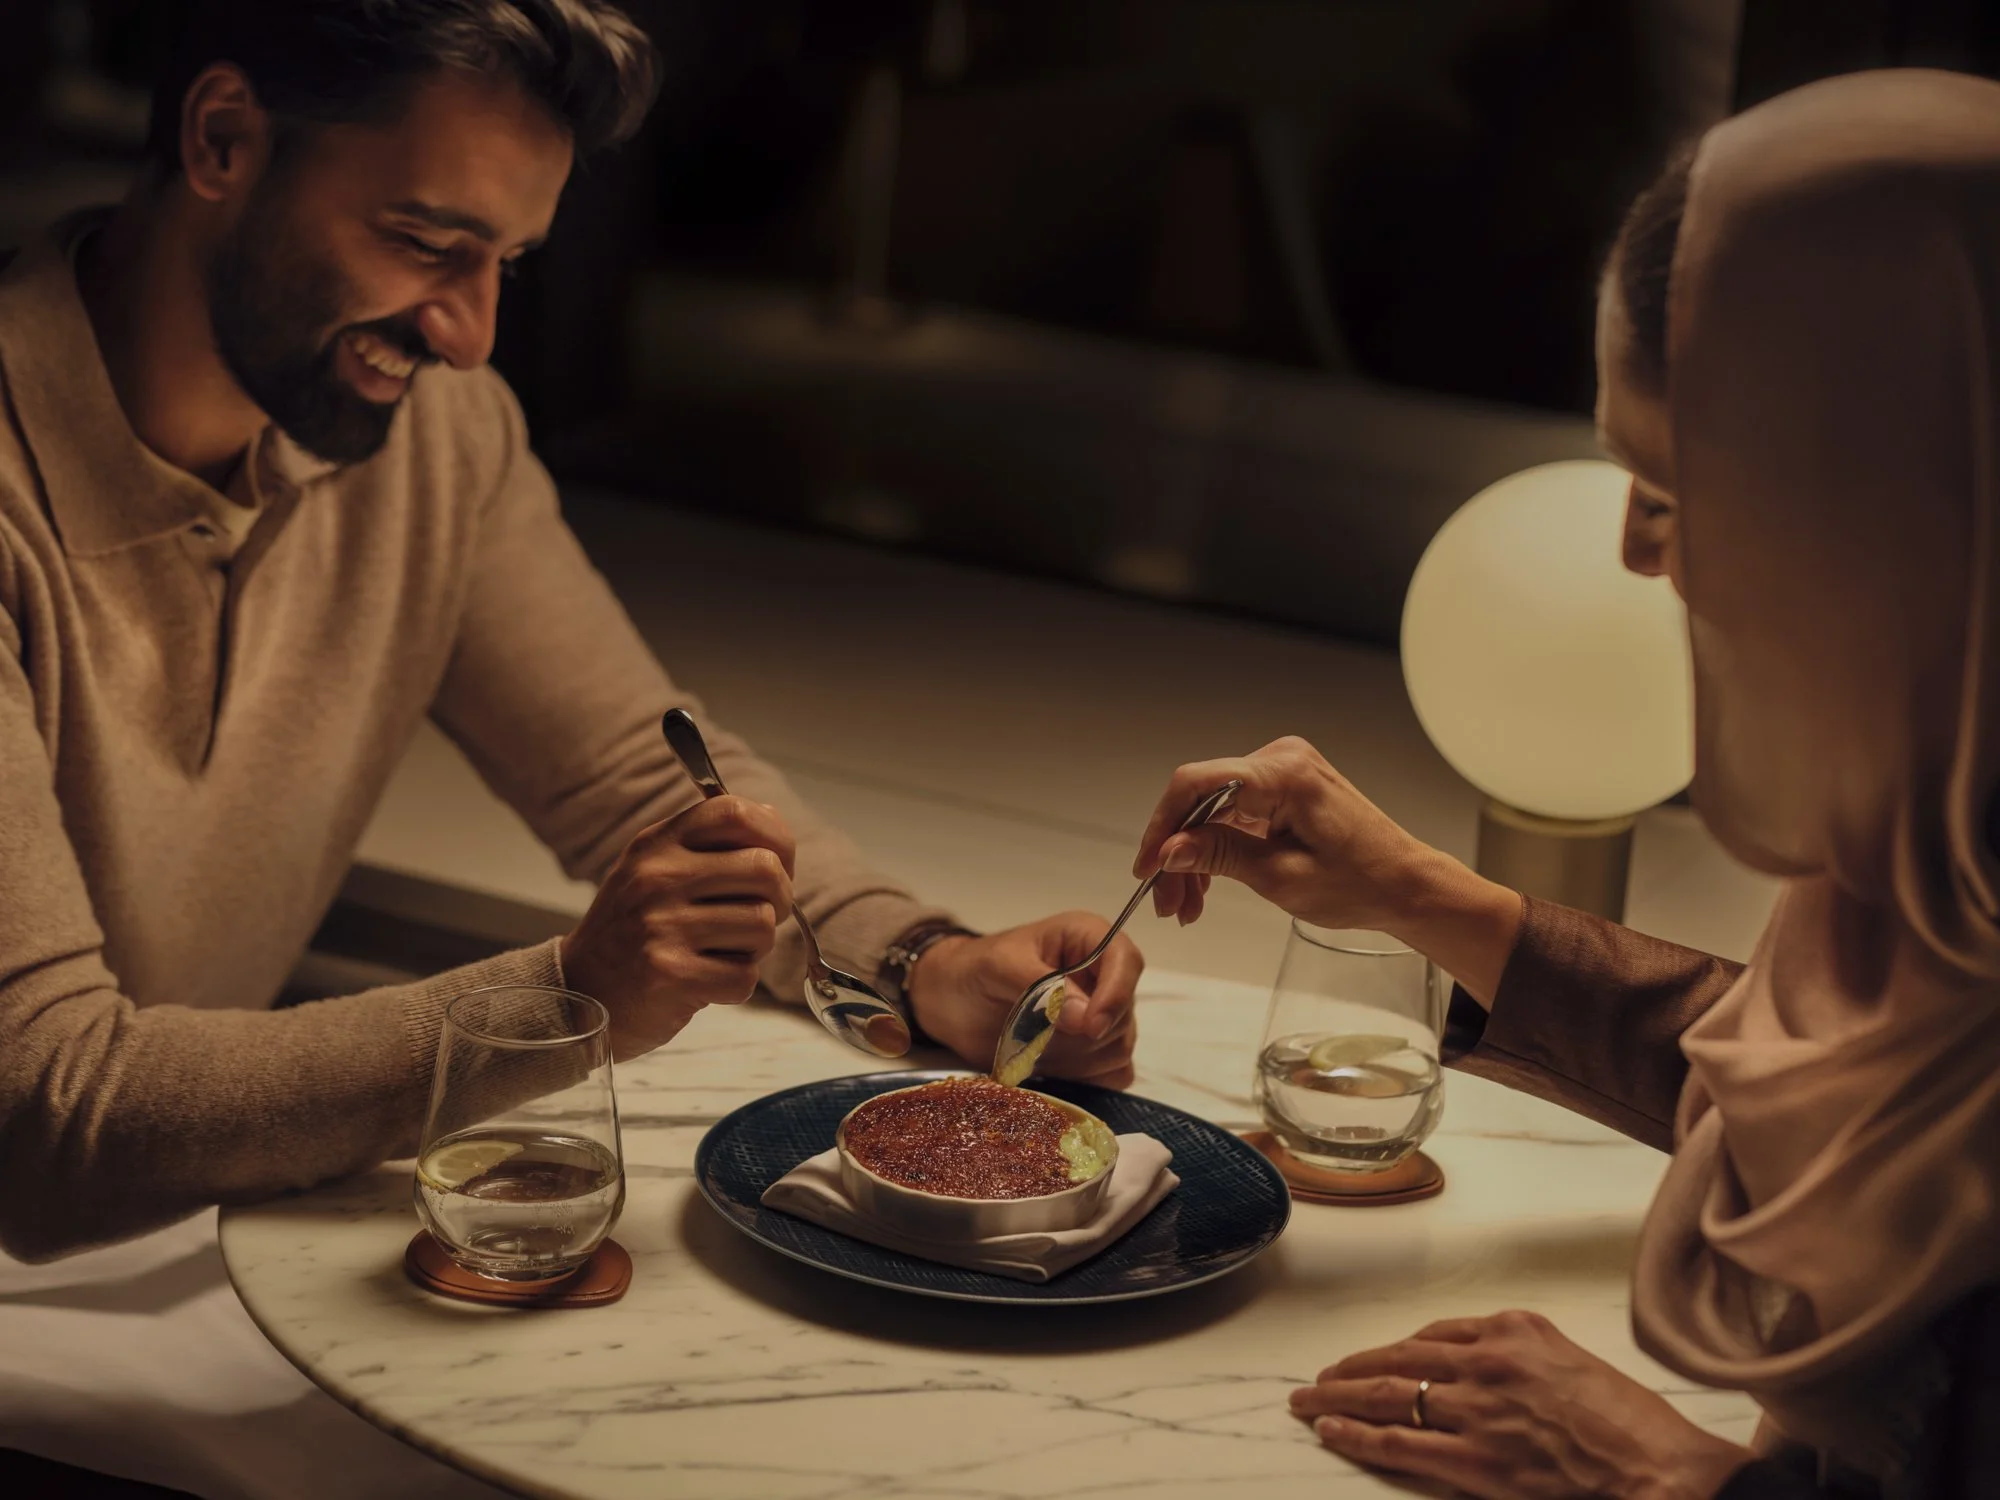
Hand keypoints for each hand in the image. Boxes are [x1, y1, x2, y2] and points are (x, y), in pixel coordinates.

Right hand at [560, 796, 795, 1060]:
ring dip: (755, 947)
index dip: (776, 837)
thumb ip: (707, 845)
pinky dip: (737, 985)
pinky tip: (707, 982)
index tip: (778, 863)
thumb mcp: (654, 870)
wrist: (580, 992)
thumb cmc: (632, 931)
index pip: (734, 812)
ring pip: (763, 925)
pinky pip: (745, 976)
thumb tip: (771, 821)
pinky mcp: (671, 975)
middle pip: (765, 869)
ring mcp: (662, 925)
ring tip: (721, 952)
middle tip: (756, 916)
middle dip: (779, 899)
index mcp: (657, 845)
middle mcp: (657, 878)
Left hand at [905, 912, 1142, 1086]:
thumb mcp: (998, 966)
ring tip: (1032, 1049)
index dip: (1116, 994)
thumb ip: (1042, 987)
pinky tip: (1050, 1071)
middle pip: (1123, 1013)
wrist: (952, 1002)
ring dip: (1077, 1060)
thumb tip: (1086, 1018)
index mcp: (1087, 939)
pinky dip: (1086, 1080)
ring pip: (1119, 1047)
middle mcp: (1101, 976)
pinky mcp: (1093, 1052)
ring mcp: (1100, 1016)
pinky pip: (1112, 1074)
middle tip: (1035, 1037)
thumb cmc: (973, 971)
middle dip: (1084, 1035)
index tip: (1089, 1026)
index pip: (1126, 961)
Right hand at [1133, 736, 1435, 928]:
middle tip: (1167, 902)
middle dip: (1178, 852)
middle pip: (1202, 799)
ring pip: (1213, 810)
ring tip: (1186, 905)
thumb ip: (1220, 855)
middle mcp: (1282, 760)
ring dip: (1194, 856)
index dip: (1162, 825)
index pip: (1198, 784)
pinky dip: (1218, 847)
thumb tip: (1168, 850)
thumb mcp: (1281, 878)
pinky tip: (1206, 886)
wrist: (1405, 885)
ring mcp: (1284, 772)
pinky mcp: (1285, 788)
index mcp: (1285, 774)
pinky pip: (1234, 813)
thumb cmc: (1361, 883)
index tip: (1147, 867)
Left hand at [1289, 1310, 1752, 1499]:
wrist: (1657, 1469)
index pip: (1433, 1333)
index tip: (1371, 1359)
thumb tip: (1477, 1362)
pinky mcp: (1473, 1458)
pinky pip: (1397, 1442)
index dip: (1393, 1350)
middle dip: (1351, 1369)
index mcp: (1513, 1330)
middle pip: (1398, 1358)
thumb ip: (1520, 1353)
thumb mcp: (1572, 1360)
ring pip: (1386, 1395)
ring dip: (1339, 1398)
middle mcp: (1486, 1360)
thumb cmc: (1630, 1423)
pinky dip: (1357, 1436)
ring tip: (1309, 1401)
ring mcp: (1476, 1409)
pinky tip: (1330, 1432)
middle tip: (1319, 1378)